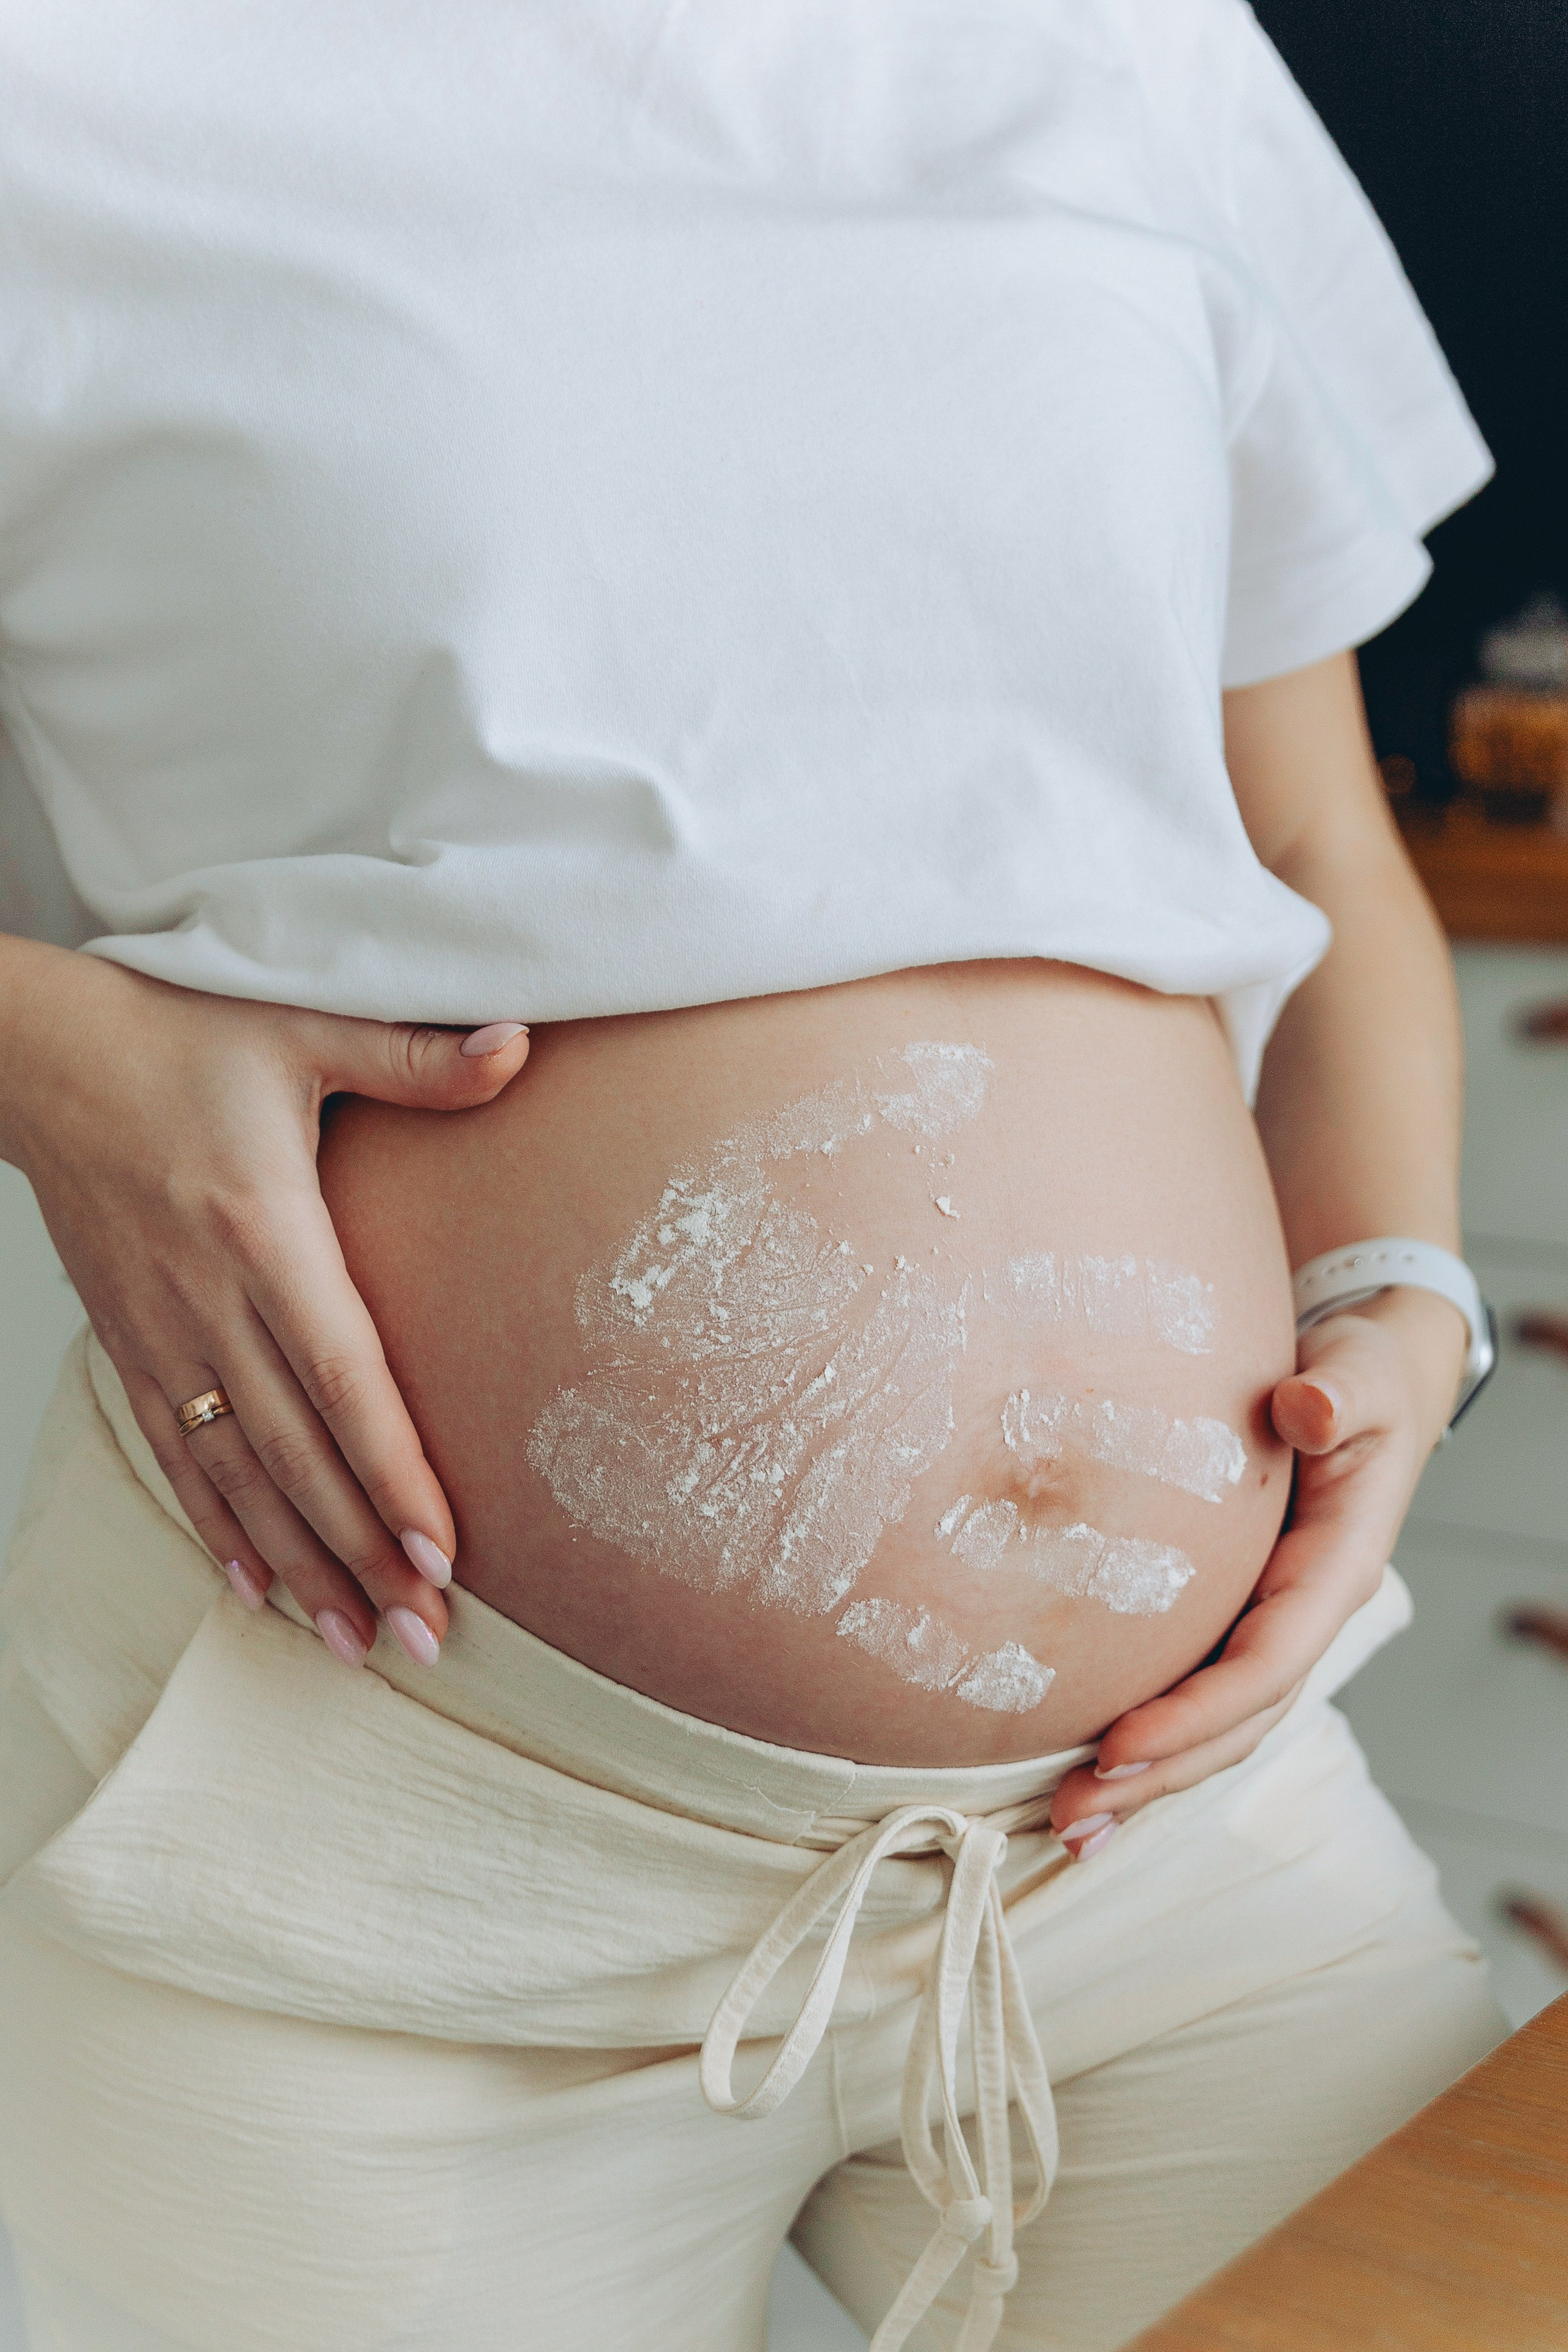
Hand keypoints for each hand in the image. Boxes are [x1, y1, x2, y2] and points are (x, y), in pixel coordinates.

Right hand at [0, 936, 530, 1669]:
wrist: (43, 1055)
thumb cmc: (181, 1037)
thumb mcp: (303, 1027)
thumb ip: (415, 1056)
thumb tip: (520, 1042)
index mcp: (267, 1234)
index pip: (344, 1380)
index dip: (393, 1473)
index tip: (443, 1552)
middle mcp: (211, 1301)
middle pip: (297, 1454)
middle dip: (362, 1552)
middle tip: (426, 1634)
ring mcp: (162, 1331)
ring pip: (236, 1475)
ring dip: (298, 1565)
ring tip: (355, 1642)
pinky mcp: (129, 1342)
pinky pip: (174, 1455)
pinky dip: (215, 1528)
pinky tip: (254, 1591)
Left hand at [1048, 1287, 1466, 1856]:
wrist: (1358, 1382)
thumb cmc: (1357, 1375)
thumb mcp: (1358, 1371)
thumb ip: (1340, 1393)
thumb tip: (1307, 1410)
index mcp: (1338, 1568)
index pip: (1267, 1662)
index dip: (1196, 1711)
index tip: (1117, 1744)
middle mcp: (1307, 1614)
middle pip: (1238, 1721)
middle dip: (1159, 1775)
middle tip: (1071, 1816)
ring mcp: (1272, 1622)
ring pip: (1218, 1724)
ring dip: (1148, 1778)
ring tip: (1067, 1824)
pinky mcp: (1237, 1616)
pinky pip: (1195, 1691)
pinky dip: (1148, 1737)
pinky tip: (1085, 1770)